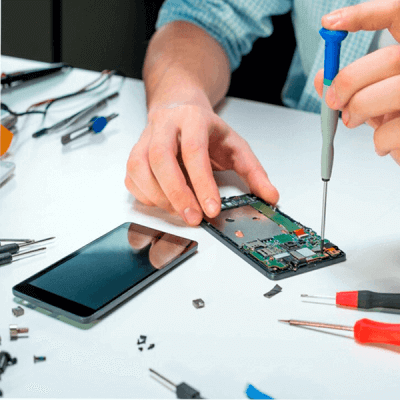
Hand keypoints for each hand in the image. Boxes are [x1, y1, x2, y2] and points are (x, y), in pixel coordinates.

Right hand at [125, 104, 278, 225]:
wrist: (178, 107)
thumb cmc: (206, 129)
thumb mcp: (235, 144)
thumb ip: (254, 171)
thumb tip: (270, 196)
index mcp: (193, 119)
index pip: (194, 151)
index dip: (202, 182)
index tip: (212, 208)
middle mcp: (165, 126)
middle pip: (161, 158)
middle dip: (177, 193)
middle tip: (193, 217)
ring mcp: (145, 138)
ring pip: (140, 168)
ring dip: (159, 197)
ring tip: (181, 212)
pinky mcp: (135, 153)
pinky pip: (132, 177)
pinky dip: (146, 196)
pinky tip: (164, 202)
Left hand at [314, 0, 399, 163]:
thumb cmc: (398, 119)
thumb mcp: (374, 97)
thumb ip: (350, 86)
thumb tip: (320, 79)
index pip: (398, 15)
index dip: (366, 14)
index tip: (330, 23)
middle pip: (389, 58)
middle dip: (349, 81)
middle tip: (333, 99)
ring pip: (390, 93)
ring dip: (360, 109)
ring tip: (354, 119)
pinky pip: (392, 130)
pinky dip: (379, 140)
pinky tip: (383, 143)